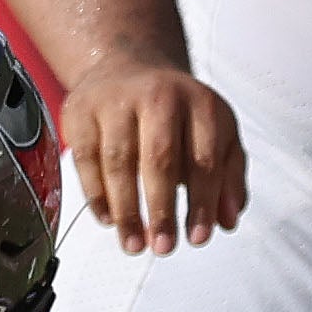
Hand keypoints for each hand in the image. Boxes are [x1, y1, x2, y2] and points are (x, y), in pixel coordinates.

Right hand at [68, 54, 246, 255]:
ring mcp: (116, 101)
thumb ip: (228, 175)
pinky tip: (109, 219)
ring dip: (127, 210)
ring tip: (134, 243)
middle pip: (160, 159)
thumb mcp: (215, 131)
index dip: (202, 201)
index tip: (198, 236)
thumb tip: (227, 219)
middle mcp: (158, 96)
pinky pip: (86, 160)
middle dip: (162, 209)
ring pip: (119, 162)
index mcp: (199, 103)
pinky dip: (97, 195)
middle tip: (163, 246)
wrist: (126, 66)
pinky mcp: (82, 112)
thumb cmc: (173, 109)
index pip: (204, 158)